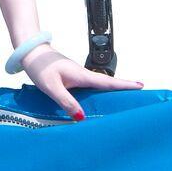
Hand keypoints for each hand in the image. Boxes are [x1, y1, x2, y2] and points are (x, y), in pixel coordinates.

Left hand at [20, 44, 142, 122]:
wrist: (30, 52)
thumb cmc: (40, 67)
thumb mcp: (52, 87)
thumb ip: (66, 102)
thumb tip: (81, 118)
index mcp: (82, 75)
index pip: (108, 82)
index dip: (125, 85)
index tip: (141, 86)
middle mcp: (83, 75)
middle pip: (108, 84)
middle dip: (123, 88)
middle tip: (139, 94)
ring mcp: (78, 76)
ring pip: (99, 86)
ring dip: (111, 91)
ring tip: (124, 99)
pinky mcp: (72, 78)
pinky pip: (89, 87)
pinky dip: (98, 92)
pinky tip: (98, 100)